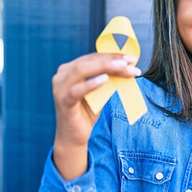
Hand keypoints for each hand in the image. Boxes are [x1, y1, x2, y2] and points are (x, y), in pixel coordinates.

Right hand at [51, 53, 140, 178]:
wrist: (74, 136)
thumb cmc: (87, 112)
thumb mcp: (101, 92)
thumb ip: (108, 78)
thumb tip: (126, 66)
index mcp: (70, 70)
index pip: (93, 58)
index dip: (112, 55)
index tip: (131, 57)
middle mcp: (62, 75)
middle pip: (88, 61)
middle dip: (111, 60)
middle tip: (130, 61)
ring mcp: (60, 88)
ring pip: (81, 71)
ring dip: (104, 67)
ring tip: (122, 67)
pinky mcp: (63, 102)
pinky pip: (76, 91)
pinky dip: (91, 84)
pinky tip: (105, 79)